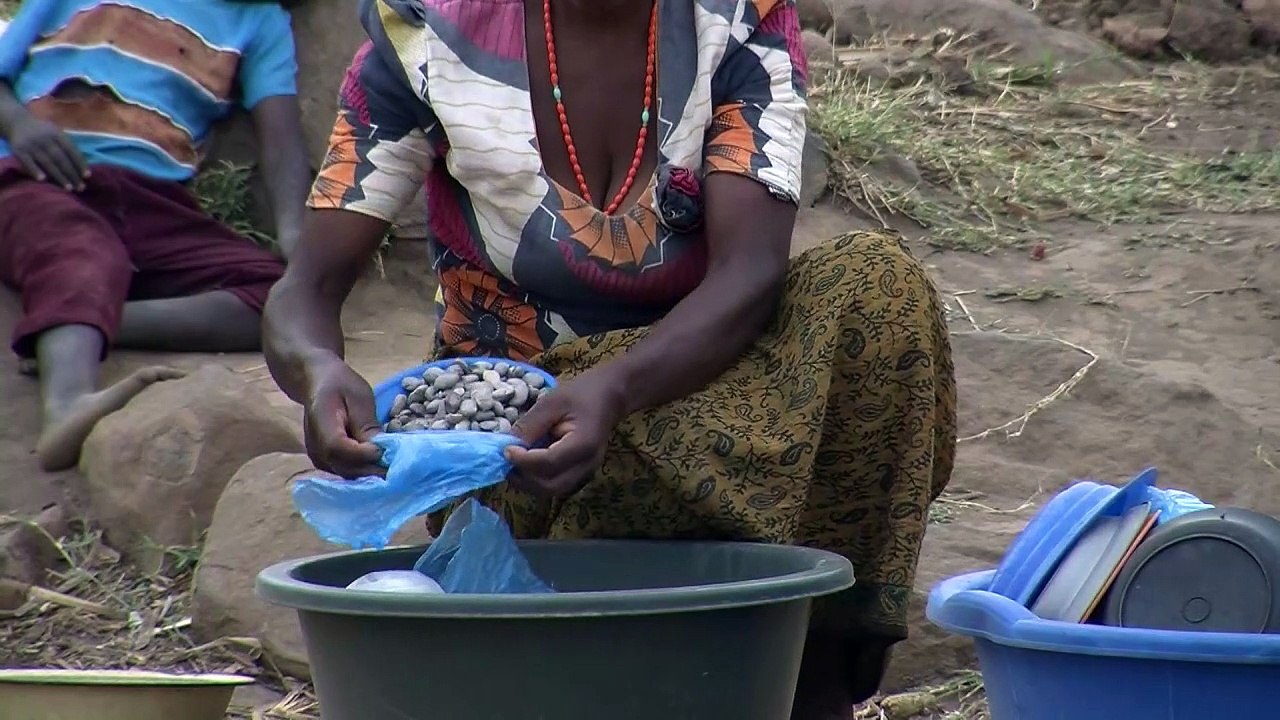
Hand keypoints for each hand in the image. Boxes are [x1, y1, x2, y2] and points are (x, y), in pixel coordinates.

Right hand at [7, 116, 88, 190]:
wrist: (17, 122)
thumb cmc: (43, 132)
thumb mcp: (56, 132)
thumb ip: (67, 146)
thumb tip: (82, 166)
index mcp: (57, 134)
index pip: (71, 150)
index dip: (80, 163)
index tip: (87, 176)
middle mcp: (45, 139)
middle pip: (61, 158)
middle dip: (72, 174)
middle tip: (81, 187)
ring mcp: (31, 145)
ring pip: (47, 163)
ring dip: (59, 176)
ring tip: (69, 188)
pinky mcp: (19, 150)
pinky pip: (28, 162)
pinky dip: (35, 170)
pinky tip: (43, 180)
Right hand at [302, 359, 384, 477]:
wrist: (318, 385)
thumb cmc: (340, 385)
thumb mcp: (358, 396)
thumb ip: (366, 424)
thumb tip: (380, 450)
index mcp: (321, 424)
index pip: (338, 448)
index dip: (363, 454)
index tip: (386, 452)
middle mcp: (316, 447)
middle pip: (344, 468)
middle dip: (373, 471)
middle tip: (400, 471)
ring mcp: (319, 458)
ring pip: (346, 475)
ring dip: (370, 475)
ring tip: (394, 471)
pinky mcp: (326, 463)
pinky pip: (346, 473)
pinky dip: (364, 473)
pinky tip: (381, 468)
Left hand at [506, 369, 628, 497]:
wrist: (610, 397)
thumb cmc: (583, 394)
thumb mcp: (553, 402)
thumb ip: (531, 424)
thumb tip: (506, 444)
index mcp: (584, 444)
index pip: (549, 463)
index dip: (523, 461)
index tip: (505, 449)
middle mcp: (587, 464)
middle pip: (551, 486)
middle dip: (524, 478)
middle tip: (506, 461)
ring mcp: (586, 471)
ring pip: (553, 491)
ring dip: (529, 483)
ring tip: (514, 464)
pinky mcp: (581, 473)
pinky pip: (557, 485)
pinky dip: (539, 480)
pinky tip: (528, 465)